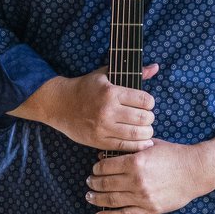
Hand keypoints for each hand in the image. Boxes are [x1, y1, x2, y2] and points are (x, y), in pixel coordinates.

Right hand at [19, 64, 157, 150]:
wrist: (59, 104)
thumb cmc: (85, 88)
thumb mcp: (106, 75)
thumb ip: (133, 73)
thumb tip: (155, 67)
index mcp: (111, 93)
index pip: (145, 100)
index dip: (150, 103)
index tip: (146, 104)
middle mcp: (108, 111)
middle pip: (144, 118)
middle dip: (149, 118)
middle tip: (146, 118)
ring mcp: (103, 128)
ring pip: (137, 134)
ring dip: (146, 132)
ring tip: (144, 129)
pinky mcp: (99, 141)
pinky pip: (125, 146)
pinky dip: (137, 146)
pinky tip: (140, 141)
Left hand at [86, 140, 207, 213]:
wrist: (196, 171)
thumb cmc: (174, 155)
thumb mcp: (149, 145)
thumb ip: (128, 149)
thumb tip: (104, 155)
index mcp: (135, 162)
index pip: (105, 167)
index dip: (96, 169)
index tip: (95, 169)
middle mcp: (136, 180)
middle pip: (105, 184)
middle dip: (93, 183)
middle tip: (89, 182)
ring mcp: (142, 197)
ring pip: (111, 200)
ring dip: (96, 199)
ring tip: (89, 196)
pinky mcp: (150, 209)